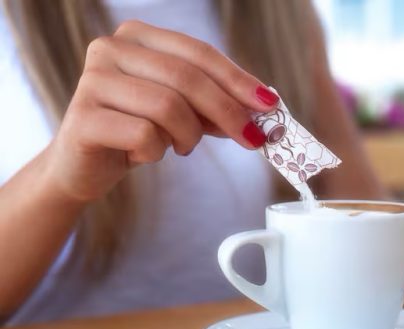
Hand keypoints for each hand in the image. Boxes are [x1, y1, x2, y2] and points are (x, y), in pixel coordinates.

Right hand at [44, 20, 278, 201]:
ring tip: (180, 146)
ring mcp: (93, 81)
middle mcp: (110, 48)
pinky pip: (144, 136)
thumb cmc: (136, 131)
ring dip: (187, 136)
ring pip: (168, 107)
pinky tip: (145, 154)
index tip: (269, 104)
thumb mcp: (180, 112)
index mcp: (137, 37)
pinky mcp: (83, 118)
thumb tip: (261, 108)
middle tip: (252, 139)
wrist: (84, 165)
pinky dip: (156, 152)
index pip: (198, 53)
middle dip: (228, 112)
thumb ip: (212, 104)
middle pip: (187, 78)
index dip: (237, 79)